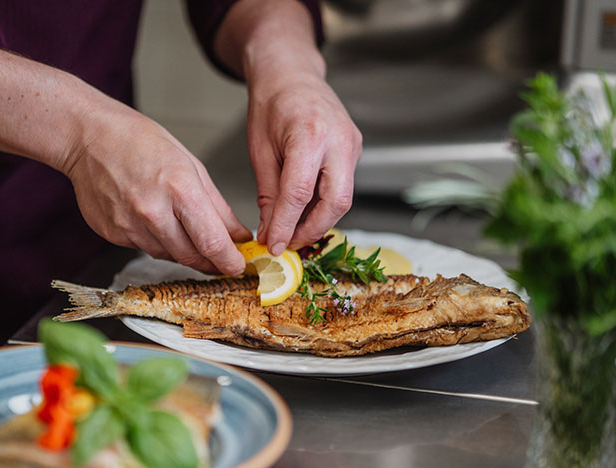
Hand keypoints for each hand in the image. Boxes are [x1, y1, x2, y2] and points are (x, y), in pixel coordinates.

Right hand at [65, 101, 250, 274]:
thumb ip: (218, 207)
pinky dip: (156, 241)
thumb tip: (238, 236)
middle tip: (220, 259)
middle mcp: (152, 211)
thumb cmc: (139, 142)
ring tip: (181, 227)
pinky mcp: (113, 234)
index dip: (229, 262)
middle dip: (211, 262)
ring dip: (183, 250)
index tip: (238, 267)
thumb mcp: (191, 166)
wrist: (88, 137)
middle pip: (192, 257)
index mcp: (179, 189)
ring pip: (169, 256)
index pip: (212, 243)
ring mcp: (129, 226)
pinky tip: (152, 219)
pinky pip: (145, 249)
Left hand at [247, 69, 361, 256]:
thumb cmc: (271, 104)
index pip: (300, 193)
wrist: (291, 74)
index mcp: (310, 134)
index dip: (286, 225)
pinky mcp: (355, 150)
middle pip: (336, 202)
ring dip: (319, 221)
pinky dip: (323, 204)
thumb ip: (268, 194)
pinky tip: (304, 212)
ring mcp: (351, 144)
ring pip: (343, 198)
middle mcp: (338, 140)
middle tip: (288, 244)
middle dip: (312, 230)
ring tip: (293, 232)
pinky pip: (342, 186)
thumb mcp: (260, 150)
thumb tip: (270, 231)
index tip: (273, 245)